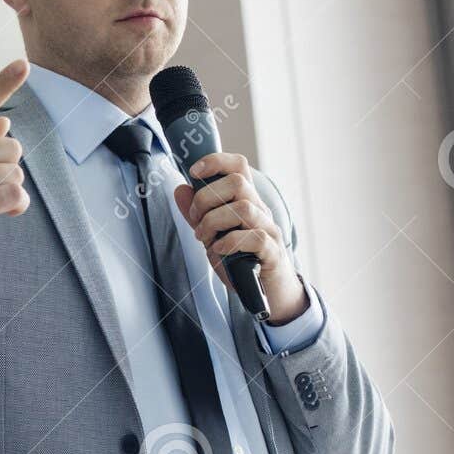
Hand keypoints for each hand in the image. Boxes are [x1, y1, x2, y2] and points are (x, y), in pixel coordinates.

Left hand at [173, 152, 306, 322]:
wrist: (264, 290)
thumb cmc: (238, 258)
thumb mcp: (211, 233)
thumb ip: (196, 213)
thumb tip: (180, 189)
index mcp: (246, 200)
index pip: (239, 166)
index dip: (216, 162)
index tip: (194, 172)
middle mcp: (260, 210)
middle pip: (238, 183)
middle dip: (206, 199)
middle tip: (196, 219)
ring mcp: (269, 229)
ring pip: (244, 208)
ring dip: (214, 222)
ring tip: (204, 238)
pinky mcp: (272, 251)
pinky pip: (255, 237)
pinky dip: (230, 242)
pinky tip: (219, 250)